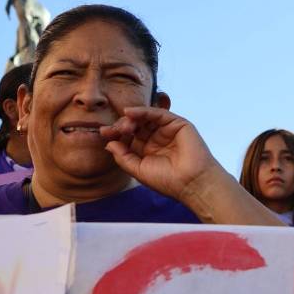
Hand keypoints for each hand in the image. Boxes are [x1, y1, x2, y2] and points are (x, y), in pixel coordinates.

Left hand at [100, 106, 223, 202]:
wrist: (190, 182)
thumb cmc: (167, 180)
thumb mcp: (138, 170)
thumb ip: (123, 157)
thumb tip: (109, 143)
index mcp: (147, 150)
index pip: (129, 137)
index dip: (116, 134)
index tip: (103, 132)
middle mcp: (156, 138)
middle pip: (135, 125)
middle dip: (122, 125)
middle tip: (112, 129)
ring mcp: (167, 130)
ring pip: (145, 118)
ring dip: (131, 119)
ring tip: (123, 125)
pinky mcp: (177, 123)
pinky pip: (158, 113)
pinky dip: (143, 111)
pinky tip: (130, 112)